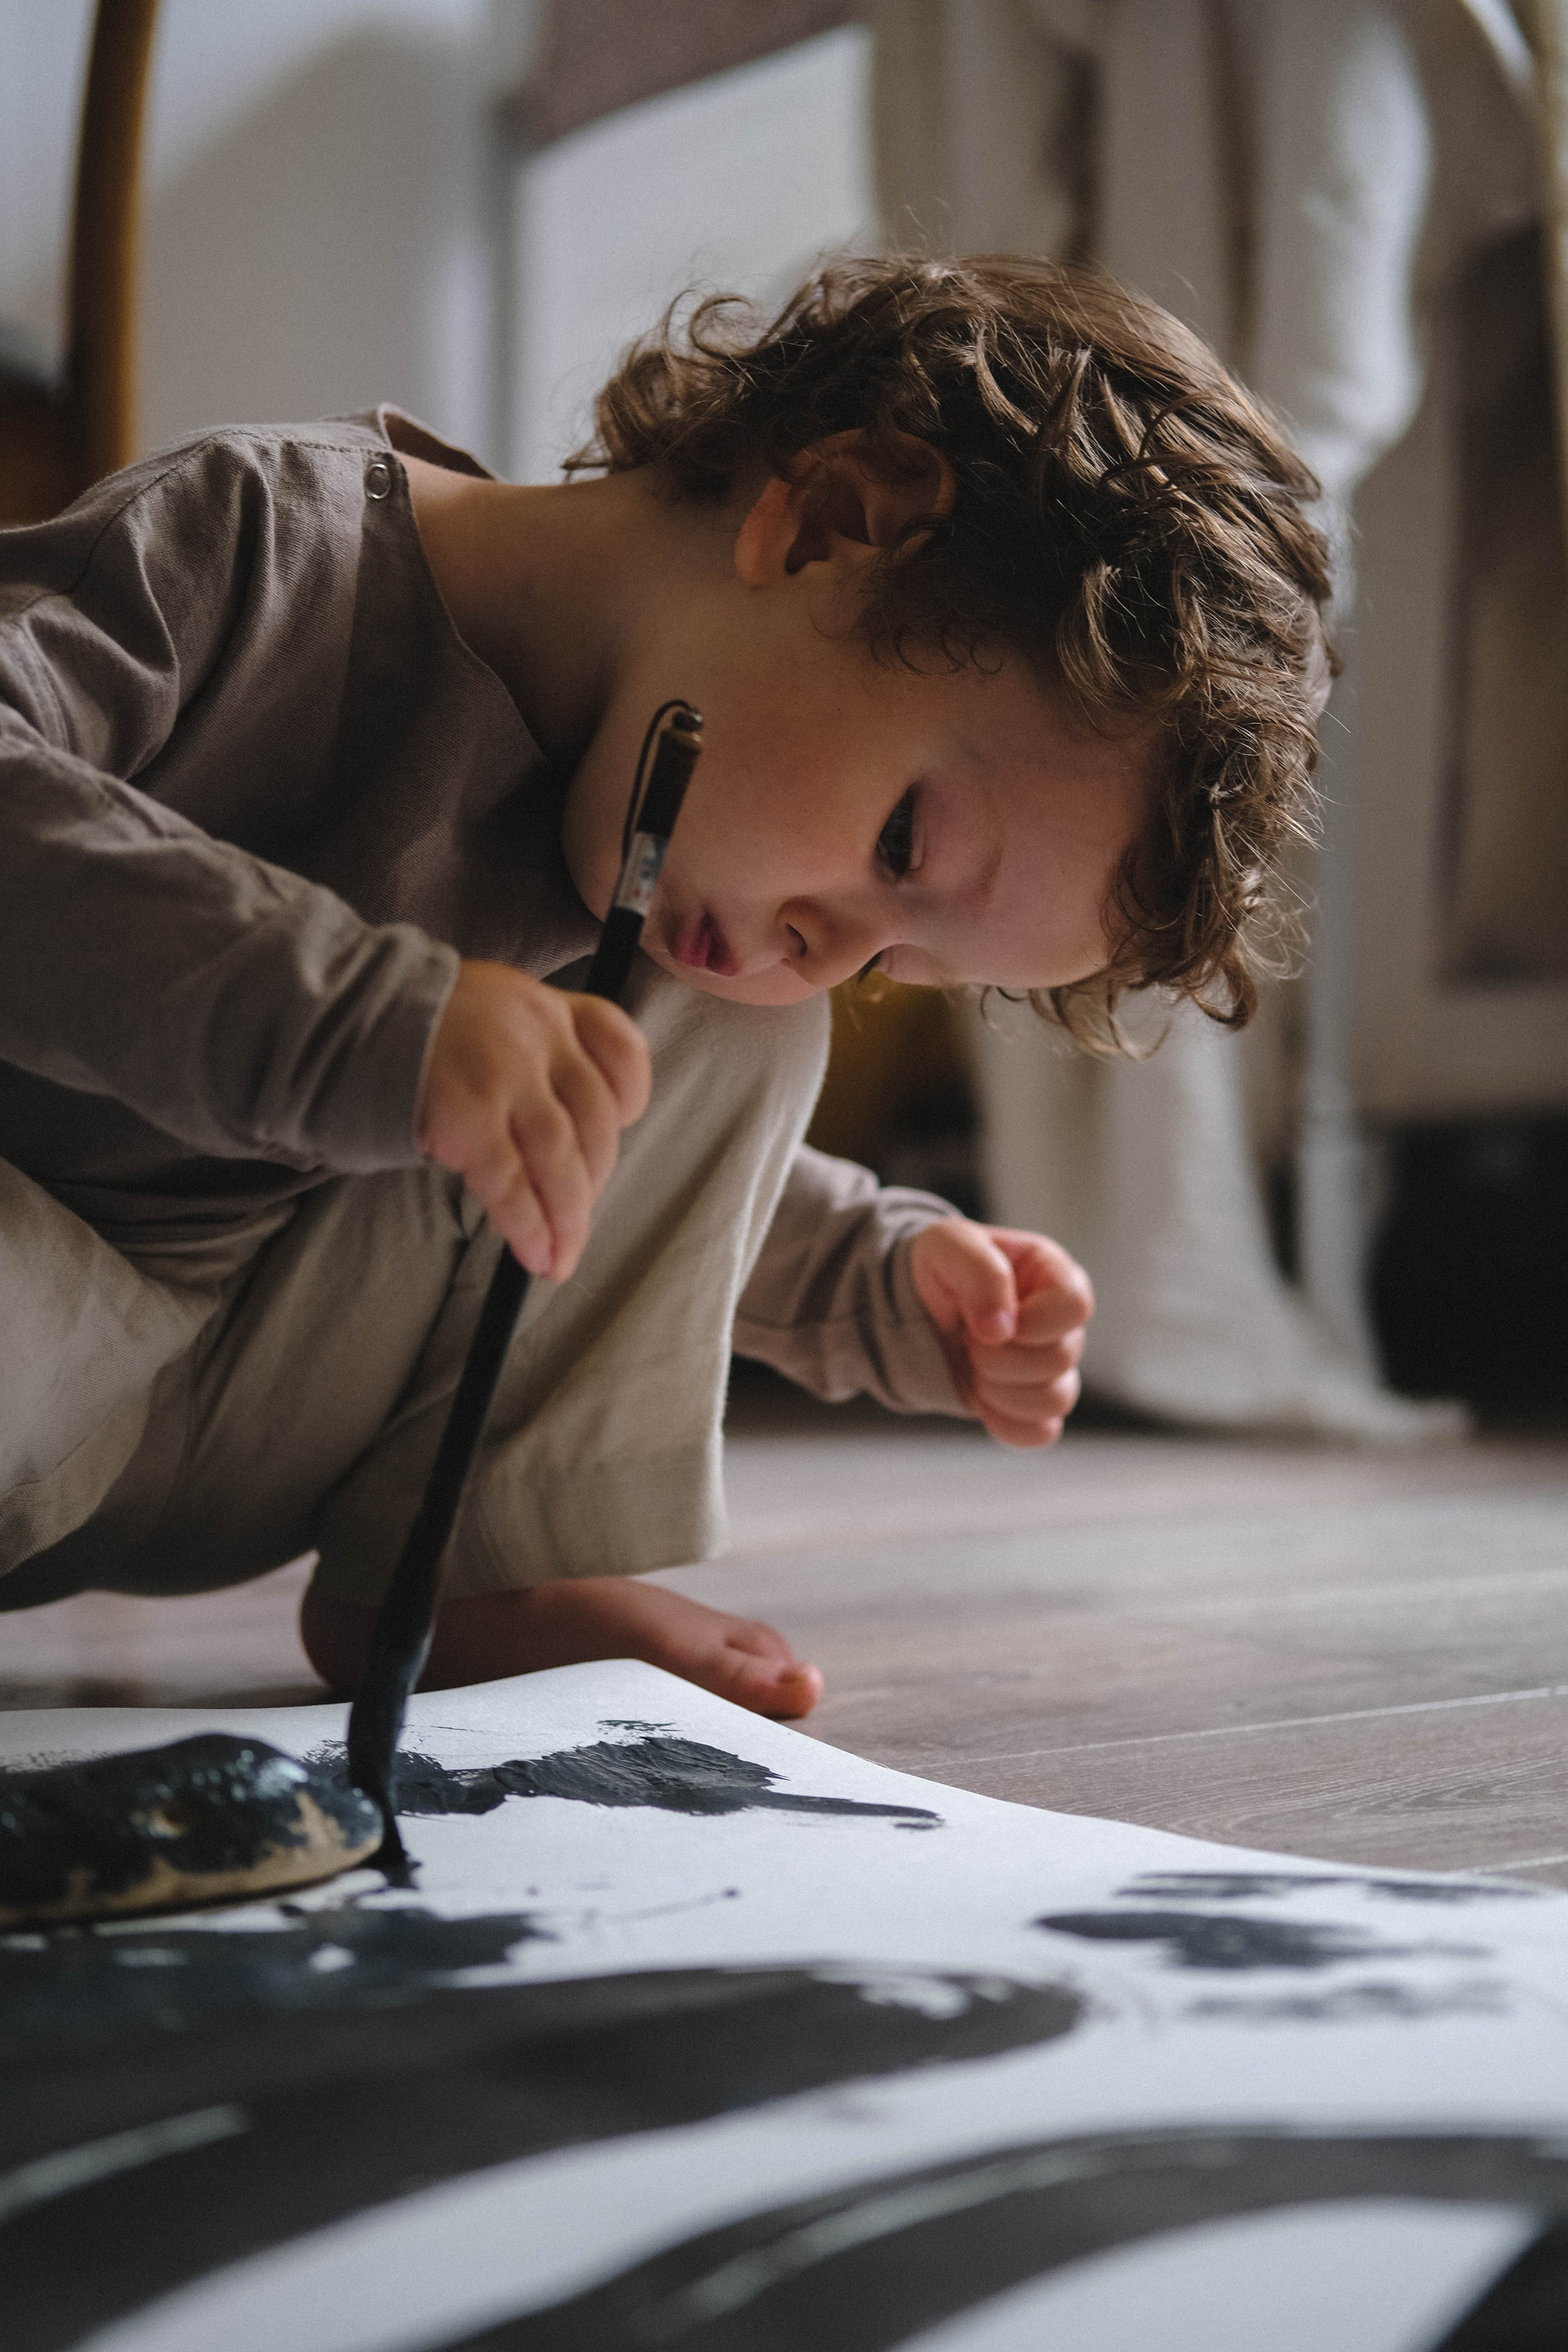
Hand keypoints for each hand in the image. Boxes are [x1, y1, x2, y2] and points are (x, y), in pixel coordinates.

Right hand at [417, 960, 649, 1279]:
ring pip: (561, 1158)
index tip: (625, 1125)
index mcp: (548, 1007)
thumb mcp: (495, 1008)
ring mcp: (504, 1075)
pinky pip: (512, 1184)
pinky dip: (529, 1227)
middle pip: (595, 1119)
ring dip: (569, 1220)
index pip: (621, 1047)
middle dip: (595, 1181)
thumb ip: (540, 1049)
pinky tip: (535, 1254)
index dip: (631, 1095)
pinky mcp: (468, 1116)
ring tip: (562, 1259)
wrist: (344, 1016)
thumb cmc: (424, 1030)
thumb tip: (572, 1139)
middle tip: (579, 1222)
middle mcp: (536, 1037)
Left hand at [908, 1219, 1092, 1447]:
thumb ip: (980, 1272)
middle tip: (967, 1340)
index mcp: (1051, 1275)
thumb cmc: (938, 1265)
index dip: (1032, 1323)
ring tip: (972, 1366)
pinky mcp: (1029, 1402)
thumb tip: (1000, 1328)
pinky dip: (1004, 1423)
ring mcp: (1048, 1366)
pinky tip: (979, 1399)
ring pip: (1056, 1400)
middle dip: (1000, 1357)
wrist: (913, 1306)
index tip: (988, 1324)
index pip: (1075, 1305)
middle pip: (1060, 1358)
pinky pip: (1040, 1432)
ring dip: (1000, 1391)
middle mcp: (1059, 1323)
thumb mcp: (948, 1244)